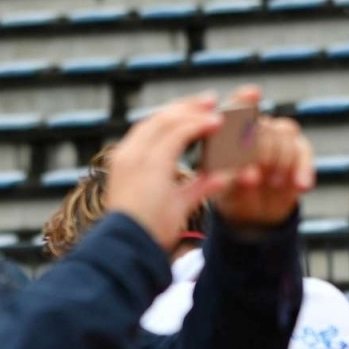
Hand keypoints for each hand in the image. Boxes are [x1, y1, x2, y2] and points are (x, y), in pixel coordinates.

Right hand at [102, 93, 228, 250]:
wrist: (130, 249)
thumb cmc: (148, 232)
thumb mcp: (177, 204)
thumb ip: (198, 187)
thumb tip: (222, 177)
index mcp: (127, 162)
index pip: (149, 128)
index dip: (173, 116)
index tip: (193, 110)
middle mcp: (128, 155)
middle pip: (158, 119)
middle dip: (185, 106)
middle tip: (209, 99)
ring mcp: (137, 157)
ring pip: (168, 121)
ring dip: (193, 112)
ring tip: (215, 108)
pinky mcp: (150, 164)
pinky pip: (178, 135)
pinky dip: (197, 125)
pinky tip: (215, 122)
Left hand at [213, 93, 314, 227]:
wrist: (253, 214)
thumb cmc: (232, 195)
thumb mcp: (224, 190)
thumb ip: (233, 180)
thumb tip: (250, 176)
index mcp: (230, 131)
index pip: (235, 108)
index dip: (244, 99)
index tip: (253, 94)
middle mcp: (255, 128)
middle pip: (264, 124)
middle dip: (262, 149)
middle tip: (256, 176)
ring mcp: (278, 138)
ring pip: (285, 133)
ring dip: (281, 160)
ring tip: (273, 184)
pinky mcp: (298, 152)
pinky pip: (304, 151)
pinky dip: (303, 168)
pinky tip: (302, 186)